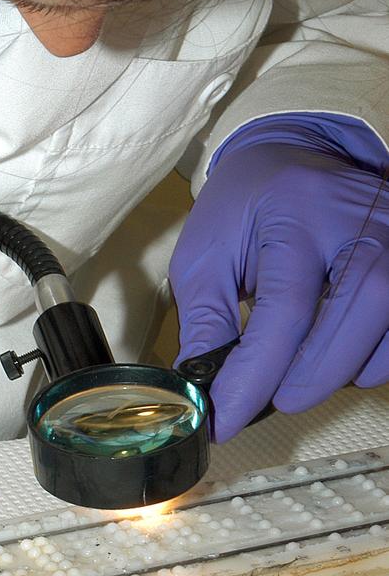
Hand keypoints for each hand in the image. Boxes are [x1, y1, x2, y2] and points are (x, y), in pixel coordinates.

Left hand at [170, 122, 388, 440]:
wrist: (292, 158)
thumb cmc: (244, 209)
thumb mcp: (205, 255)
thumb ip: (206, 321)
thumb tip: (206, 392)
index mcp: (297, 210)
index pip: (285, 306)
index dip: (255, 374)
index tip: (224, 417)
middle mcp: (361, 219)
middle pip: (356, 314)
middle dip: (310, 376)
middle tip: (271, 401)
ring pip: (386, 333)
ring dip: (338, 370)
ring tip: (295, 364)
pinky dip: (367, 360)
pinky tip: (332, 349)